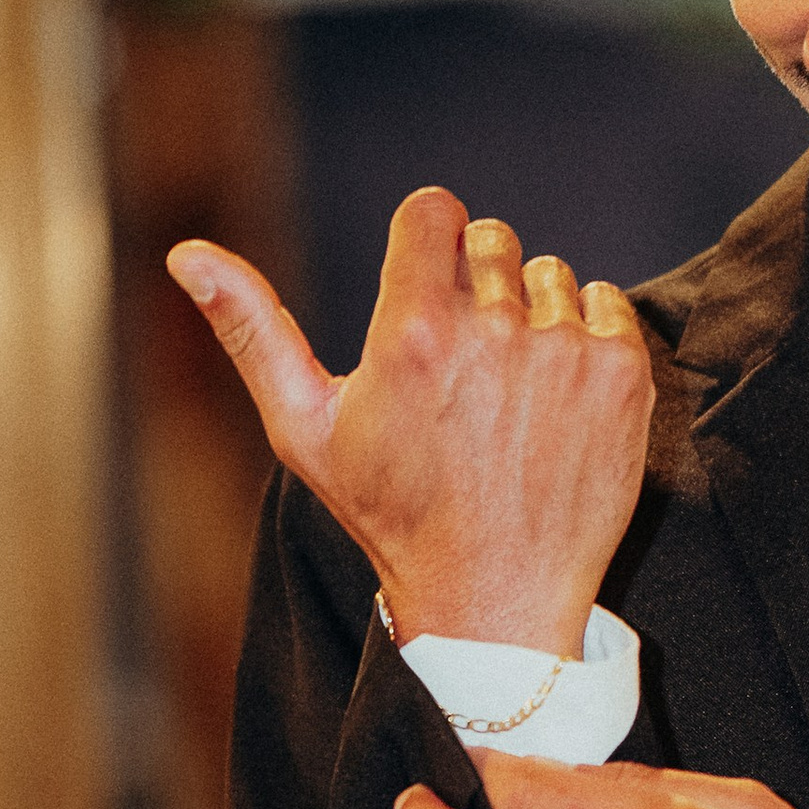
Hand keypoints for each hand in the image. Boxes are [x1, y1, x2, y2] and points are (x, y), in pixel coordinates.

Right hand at [169, 192, 653, 660]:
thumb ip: (251, 329)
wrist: (493, 597)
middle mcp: (494, 331)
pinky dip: (584, 340)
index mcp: (415, 332)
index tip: (424, 292)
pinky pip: (605, 305)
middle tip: (462, 368)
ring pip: (549, 276)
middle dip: (474, 285)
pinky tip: (554, 402)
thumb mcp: (304, 428)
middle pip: (492, 239)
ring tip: (508, 395)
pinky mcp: (623, 376)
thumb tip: (185, 253)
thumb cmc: (390, 515)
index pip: (435, 210)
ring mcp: (565, 352)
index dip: (426, 245)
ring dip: (531, 316)